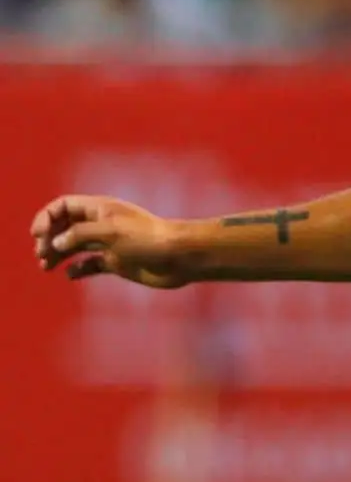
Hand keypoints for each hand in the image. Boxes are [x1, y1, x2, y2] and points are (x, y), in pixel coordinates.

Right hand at [31, 195, 189, 288]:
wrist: (180, 258)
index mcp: (100, 209)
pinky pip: (90, 265)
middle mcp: (102, 224)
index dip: (46, 217)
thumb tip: (57, 243)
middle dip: (48, 238)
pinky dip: (77, 269)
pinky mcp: (117, 262)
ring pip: (74, 246)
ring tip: (45, 266)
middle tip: (42, 253)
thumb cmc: (148, 239)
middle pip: (65, 226)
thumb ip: (80, 235)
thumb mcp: (110, 232)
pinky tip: (71, 275)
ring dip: (57, 254)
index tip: (38, 234)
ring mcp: (109, 244)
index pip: (64, 206)